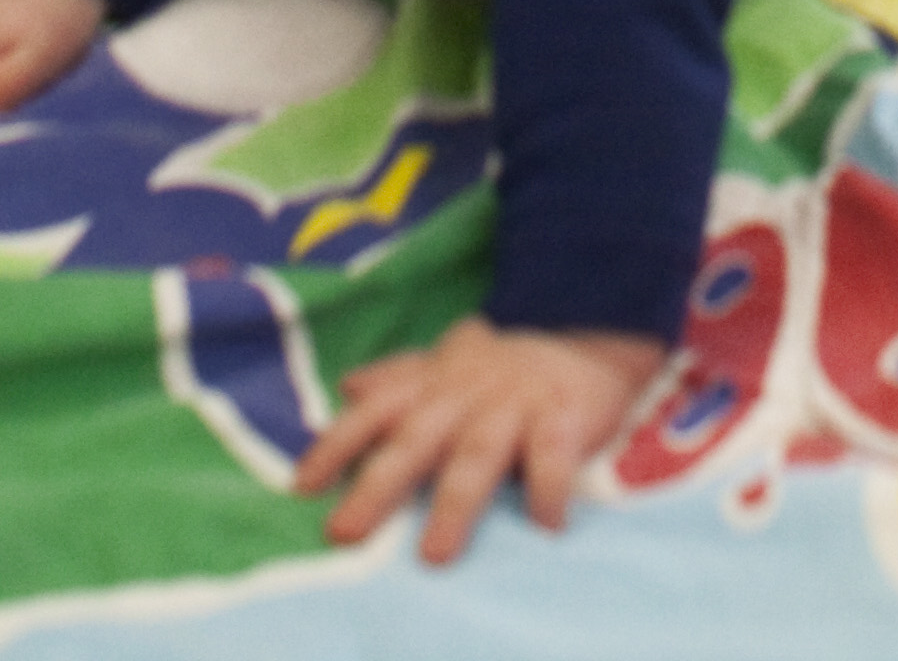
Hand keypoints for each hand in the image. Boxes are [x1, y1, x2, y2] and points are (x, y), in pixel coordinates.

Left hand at [291, 319, 662, 564]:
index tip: (303, 486)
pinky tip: (544, 525)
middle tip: (344, 532)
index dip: (338, 445)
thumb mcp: (452, 363)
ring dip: (454, 504)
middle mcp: (468, 392)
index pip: (377, 412)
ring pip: (478, 455)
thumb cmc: (508, 368)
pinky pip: (554, 454)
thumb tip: (348, 387)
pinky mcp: (566, 415)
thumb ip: (400, 376)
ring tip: (433, 555)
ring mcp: (516, 403)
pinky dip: (548, 488)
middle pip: (416, 439)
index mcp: (437, 382)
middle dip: (378, 486)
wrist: (594, 342)